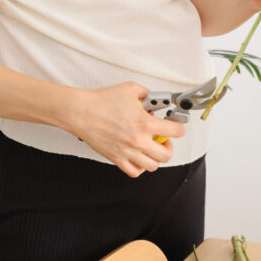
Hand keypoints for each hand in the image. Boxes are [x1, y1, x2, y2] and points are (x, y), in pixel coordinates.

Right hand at [68, 81, 185, 177]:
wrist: (81, 112)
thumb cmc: (102, 100)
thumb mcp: (131, 89)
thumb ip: (148, 94)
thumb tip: (155, 99)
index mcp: (145, 123)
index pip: (176, 131)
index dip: (179, 127)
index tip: (177, 126)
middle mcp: (138, 141)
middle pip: (166, 154)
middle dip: (168, 146)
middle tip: (163, 138)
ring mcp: (128, 152)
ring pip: (152, 166)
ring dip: (155, 157)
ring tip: (151, 148)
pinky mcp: (116, 158)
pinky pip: (134, 172)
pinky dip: (140, 167)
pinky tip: (138, 157)